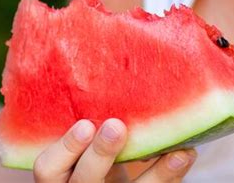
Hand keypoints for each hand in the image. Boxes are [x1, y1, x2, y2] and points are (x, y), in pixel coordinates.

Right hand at [33, 118, 196, 182]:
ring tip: (175, 151)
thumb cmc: (85, 148)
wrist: (103, 181)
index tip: (85, 123)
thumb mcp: (79, 138)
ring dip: (154, 174)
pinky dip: (172, 174)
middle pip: (83, 182)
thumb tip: (110, 62)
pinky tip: (186, 153)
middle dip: (100, 155)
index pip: (47, 168)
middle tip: (117, 126)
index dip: (64, 149)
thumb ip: (84, 118)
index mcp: (59, 173)